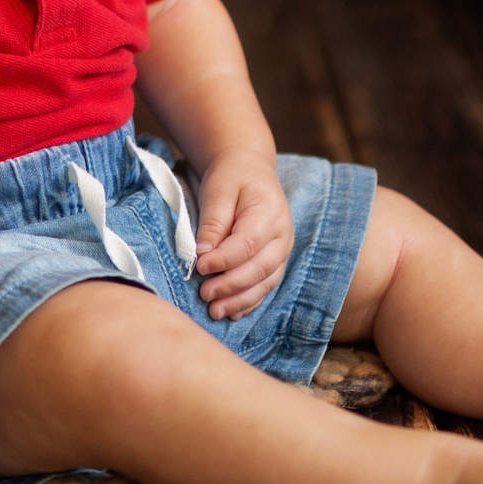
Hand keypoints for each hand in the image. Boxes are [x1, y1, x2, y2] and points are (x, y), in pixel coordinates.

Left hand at [191, 148, 292, 319]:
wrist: (249, 170)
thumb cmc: (232, 178)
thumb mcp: (218, 190)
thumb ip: (213, 222)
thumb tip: (204, 254)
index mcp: (270, 214)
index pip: (247, 244)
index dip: (224, 260)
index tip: (200, 267)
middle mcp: (282, 236)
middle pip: (259, 269)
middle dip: (231, 286)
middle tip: (204, 295)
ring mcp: (281, 251)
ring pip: (265, 283)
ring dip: (240, 300)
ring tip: (214, 311)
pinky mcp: (275, 262)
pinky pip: (265, 287)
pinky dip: (248, 302)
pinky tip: (231, 313)